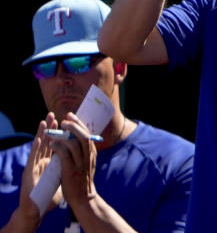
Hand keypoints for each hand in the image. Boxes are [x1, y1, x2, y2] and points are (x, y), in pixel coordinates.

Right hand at [14, 114, 60, 228]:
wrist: (39, 208)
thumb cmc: (53, 194)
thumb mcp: (63, 176)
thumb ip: (68, 166)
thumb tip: (80, 158)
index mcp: (50, 162)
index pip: (54, 143)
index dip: (58, 133)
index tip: (64, 121)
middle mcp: (42, 161)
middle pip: (46, 141)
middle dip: (49, 128)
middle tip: (52, 115)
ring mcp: (35, 165)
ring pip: (39, 146)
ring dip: (42, 133)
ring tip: (45, 121)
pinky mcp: (29, 172)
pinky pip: (33, 157)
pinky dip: (36, 147)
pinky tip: (39, 138)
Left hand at [51, 115, 97, 207]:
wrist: (83, 197)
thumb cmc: (82, 179)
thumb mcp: (87, 163)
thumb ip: (83, 152)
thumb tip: (76, 138)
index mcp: (91, 153)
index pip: (87, 134)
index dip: (79, 123)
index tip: (71, 116)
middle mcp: (88, 157)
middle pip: (83, 136)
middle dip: (74, 126)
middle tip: (64, 120)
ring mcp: (80, 164)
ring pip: (74, 144)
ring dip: (64, 136)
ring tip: (55, 130)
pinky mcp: (71, 171)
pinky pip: (65, 156)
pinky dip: (58, 148)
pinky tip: (52, 144)